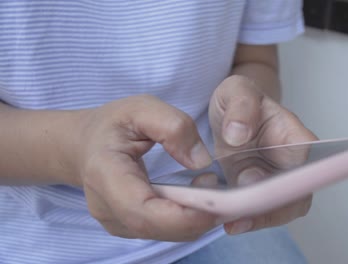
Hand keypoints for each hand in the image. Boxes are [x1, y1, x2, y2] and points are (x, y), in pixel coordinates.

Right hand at [73, 95, 216, 240]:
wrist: (86, 144)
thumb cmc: (113, 125)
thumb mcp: (142, 108)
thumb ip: (174, 127)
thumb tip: (201, 162)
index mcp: (105, 174)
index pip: (142, 210)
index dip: (181, 216)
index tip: (216, 205)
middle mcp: (106, 207)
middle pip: (155, 228)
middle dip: (196, 220)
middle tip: (230, 201)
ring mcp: (115, 221)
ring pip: (162, 234)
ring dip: (194, 221)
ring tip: (217, 196)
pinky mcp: (127, 226)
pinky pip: (162, 231)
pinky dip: (186, 221)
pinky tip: (200, 201)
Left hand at [209, 75, 317, 234]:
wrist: (229, 116)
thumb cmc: (240, 101)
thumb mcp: (236, 90)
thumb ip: (241, 105)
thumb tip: (238, 134)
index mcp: (293, 134)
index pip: (310, 160)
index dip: (295, 180)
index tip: (267, 189)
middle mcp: (291, 162)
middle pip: (298, 194)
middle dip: (272, 209)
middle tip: (241, 215)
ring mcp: (276, 180)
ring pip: (279, 210)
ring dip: (256, 219)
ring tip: (230, 223)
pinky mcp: (257, 193)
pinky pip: (258, 213)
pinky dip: (242, 218)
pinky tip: (222, 218)